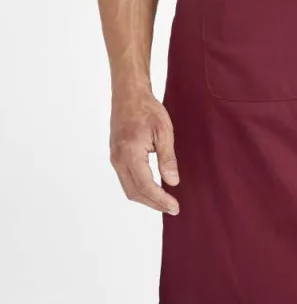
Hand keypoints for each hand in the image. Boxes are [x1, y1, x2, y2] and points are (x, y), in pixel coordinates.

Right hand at [109, 84, 179, 212]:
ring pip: (129, 188)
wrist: (129, 95)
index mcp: (130, 154)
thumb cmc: (147, 109)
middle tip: (172, 208)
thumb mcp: (164, 131)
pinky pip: (126, 180)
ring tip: (164, 202)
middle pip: (134, 192)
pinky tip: (152, 188)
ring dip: (146, 198)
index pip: (145, 186)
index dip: (160, 200)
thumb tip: (173, 182)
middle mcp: (119, 160)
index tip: (174, 207)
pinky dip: (139, 189)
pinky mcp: (116, 157)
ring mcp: (115, 159)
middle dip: (154, 203)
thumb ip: (167, 158)